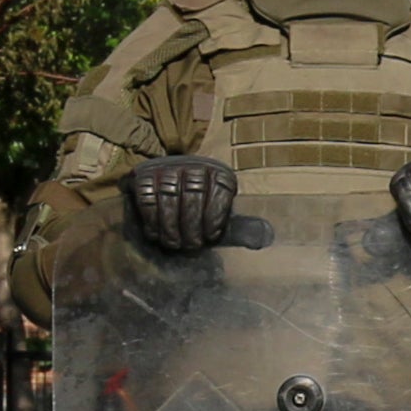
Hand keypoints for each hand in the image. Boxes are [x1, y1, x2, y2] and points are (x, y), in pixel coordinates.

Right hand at [123, 156, 237, 251]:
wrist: (169, 181)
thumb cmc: (203, 206)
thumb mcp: (223, 211)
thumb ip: (240, 226)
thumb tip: (265, 238)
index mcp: (219, 173)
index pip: (220, 191)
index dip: (214, 216)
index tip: (211, 237)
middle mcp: (194, 165)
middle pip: (193, 195)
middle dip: (191, 225)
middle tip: (191, 245)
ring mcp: (168, 168)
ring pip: (169, 197)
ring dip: (170, 226)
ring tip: (174, 243)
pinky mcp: (144, 174)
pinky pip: (147, 198)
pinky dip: (152, 219)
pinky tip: (156, 234)